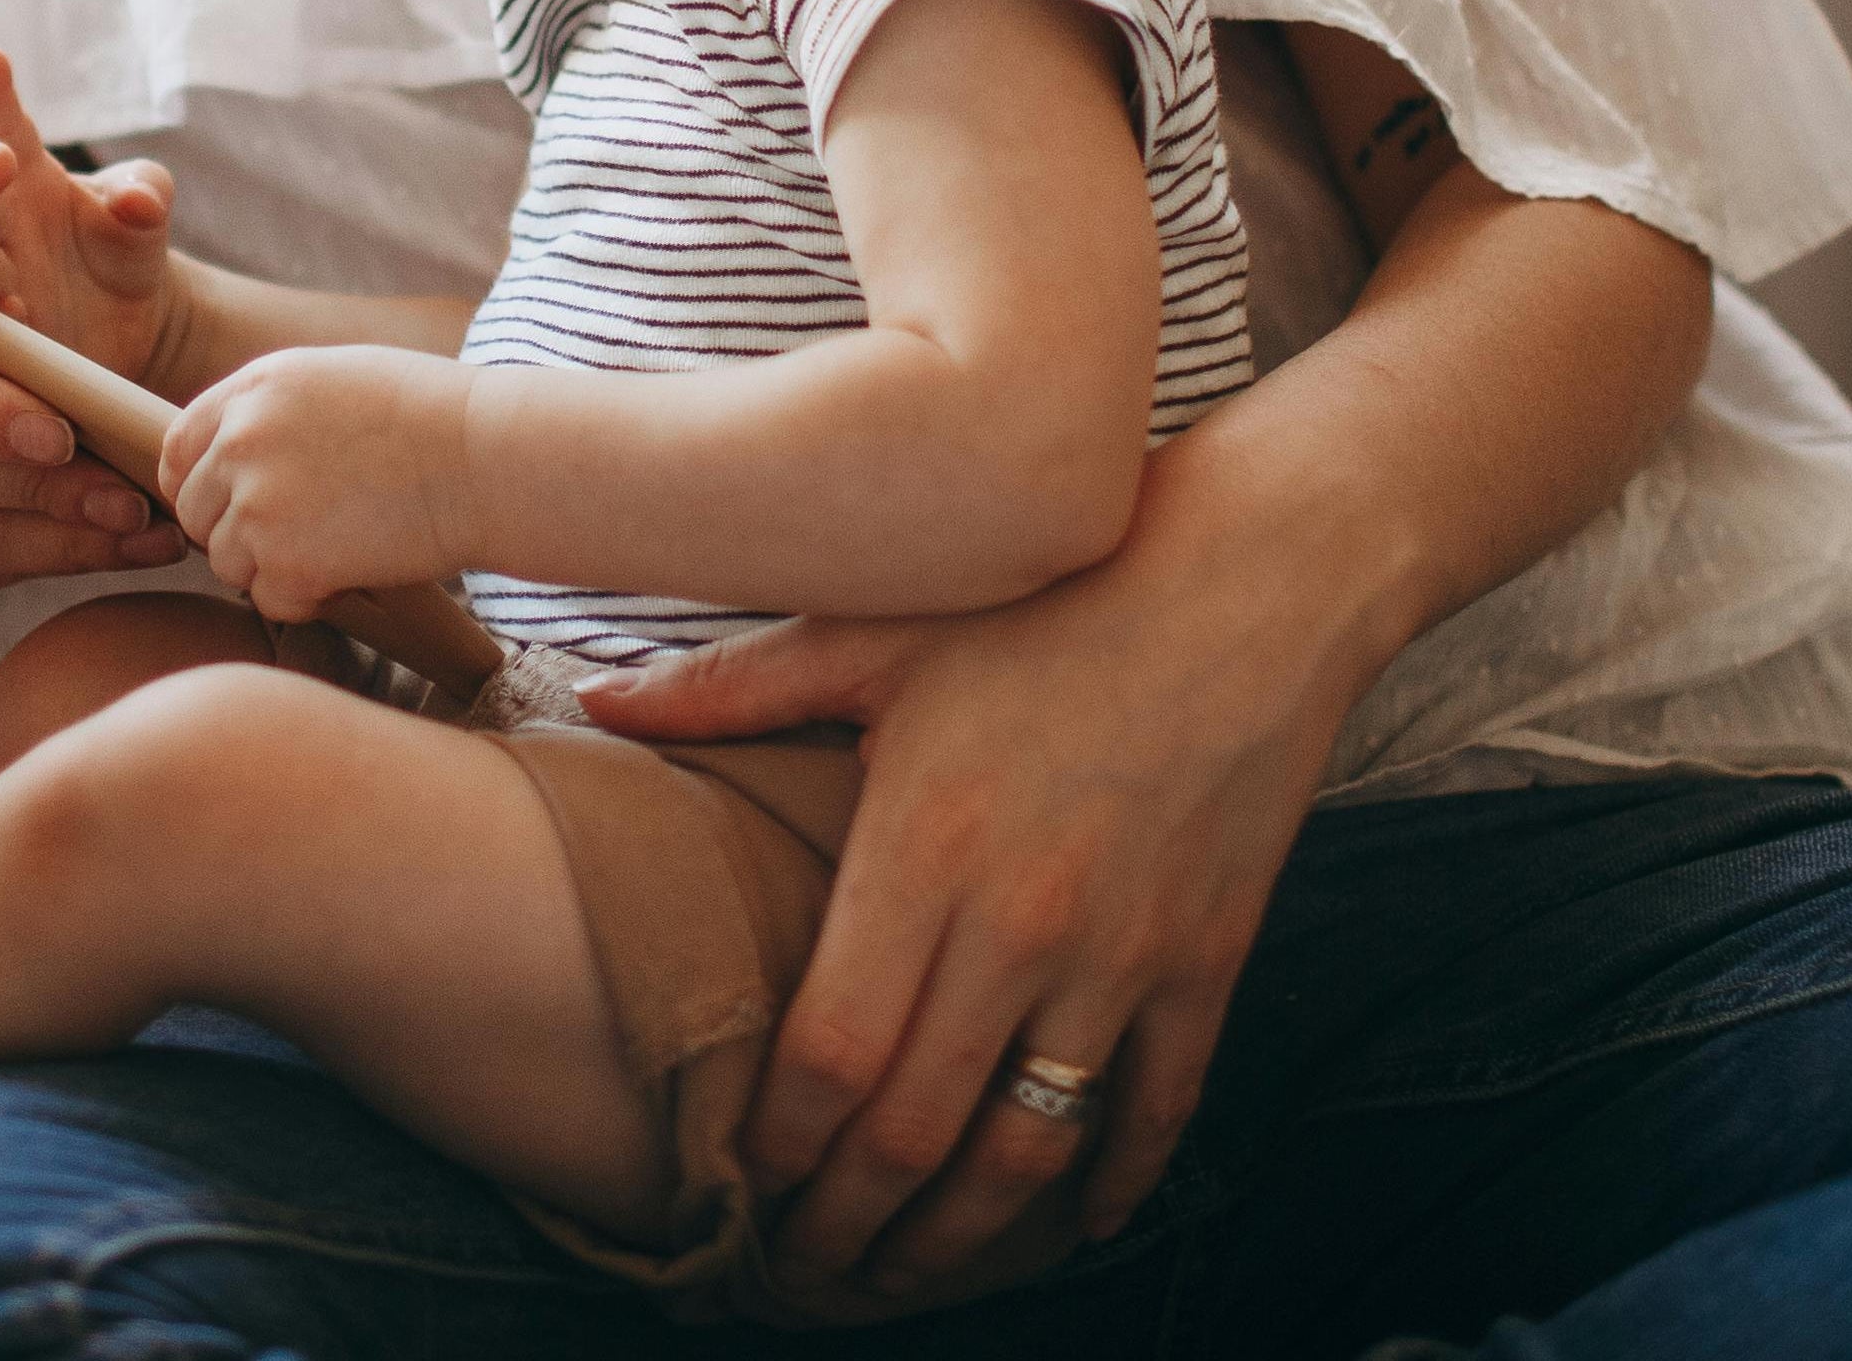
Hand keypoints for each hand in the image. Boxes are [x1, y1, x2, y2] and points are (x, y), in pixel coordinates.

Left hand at [158, 346, 478, 622]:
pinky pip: (269, 599)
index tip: (233, 505)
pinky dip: (307, 598)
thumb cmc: (432, 416)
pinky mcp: (289, 561)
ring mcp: (260, 503)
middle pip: (195, 512)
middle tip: (300, 533)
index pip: (178, 449)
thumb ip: (271, 411)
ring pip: (227, 562)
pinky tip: (353, 570)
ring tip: (339, 545)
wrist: (486, 456)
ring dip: (272, 567)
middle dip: (236, 531)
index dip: (200, 485)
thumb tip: (229, 454)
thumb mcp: (335, 379)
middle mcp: (242, 441)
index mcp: (253, 390)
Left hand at [571, 522, 1356, 1303]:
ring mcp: (1122, 953)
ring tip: (905, 1276)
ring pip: (1029, 1152)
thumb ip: (732, 687)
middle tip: (803, 1275)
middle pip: (913, 1133)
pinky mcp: (1208, 960)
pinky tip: (1073, 1226)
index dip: (779, 1149)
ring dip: (960, 1240)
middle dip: (848, 1228)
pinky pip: (1156, 1111)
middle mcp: (1020, 924)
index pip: (829, 1056)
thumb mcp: (879, 626)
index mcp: (922, 849)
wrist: (1256, 575)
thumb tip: (594, 698)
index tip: (742, 1190)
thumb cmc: (1050, 592)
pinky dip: (1115, 1186)